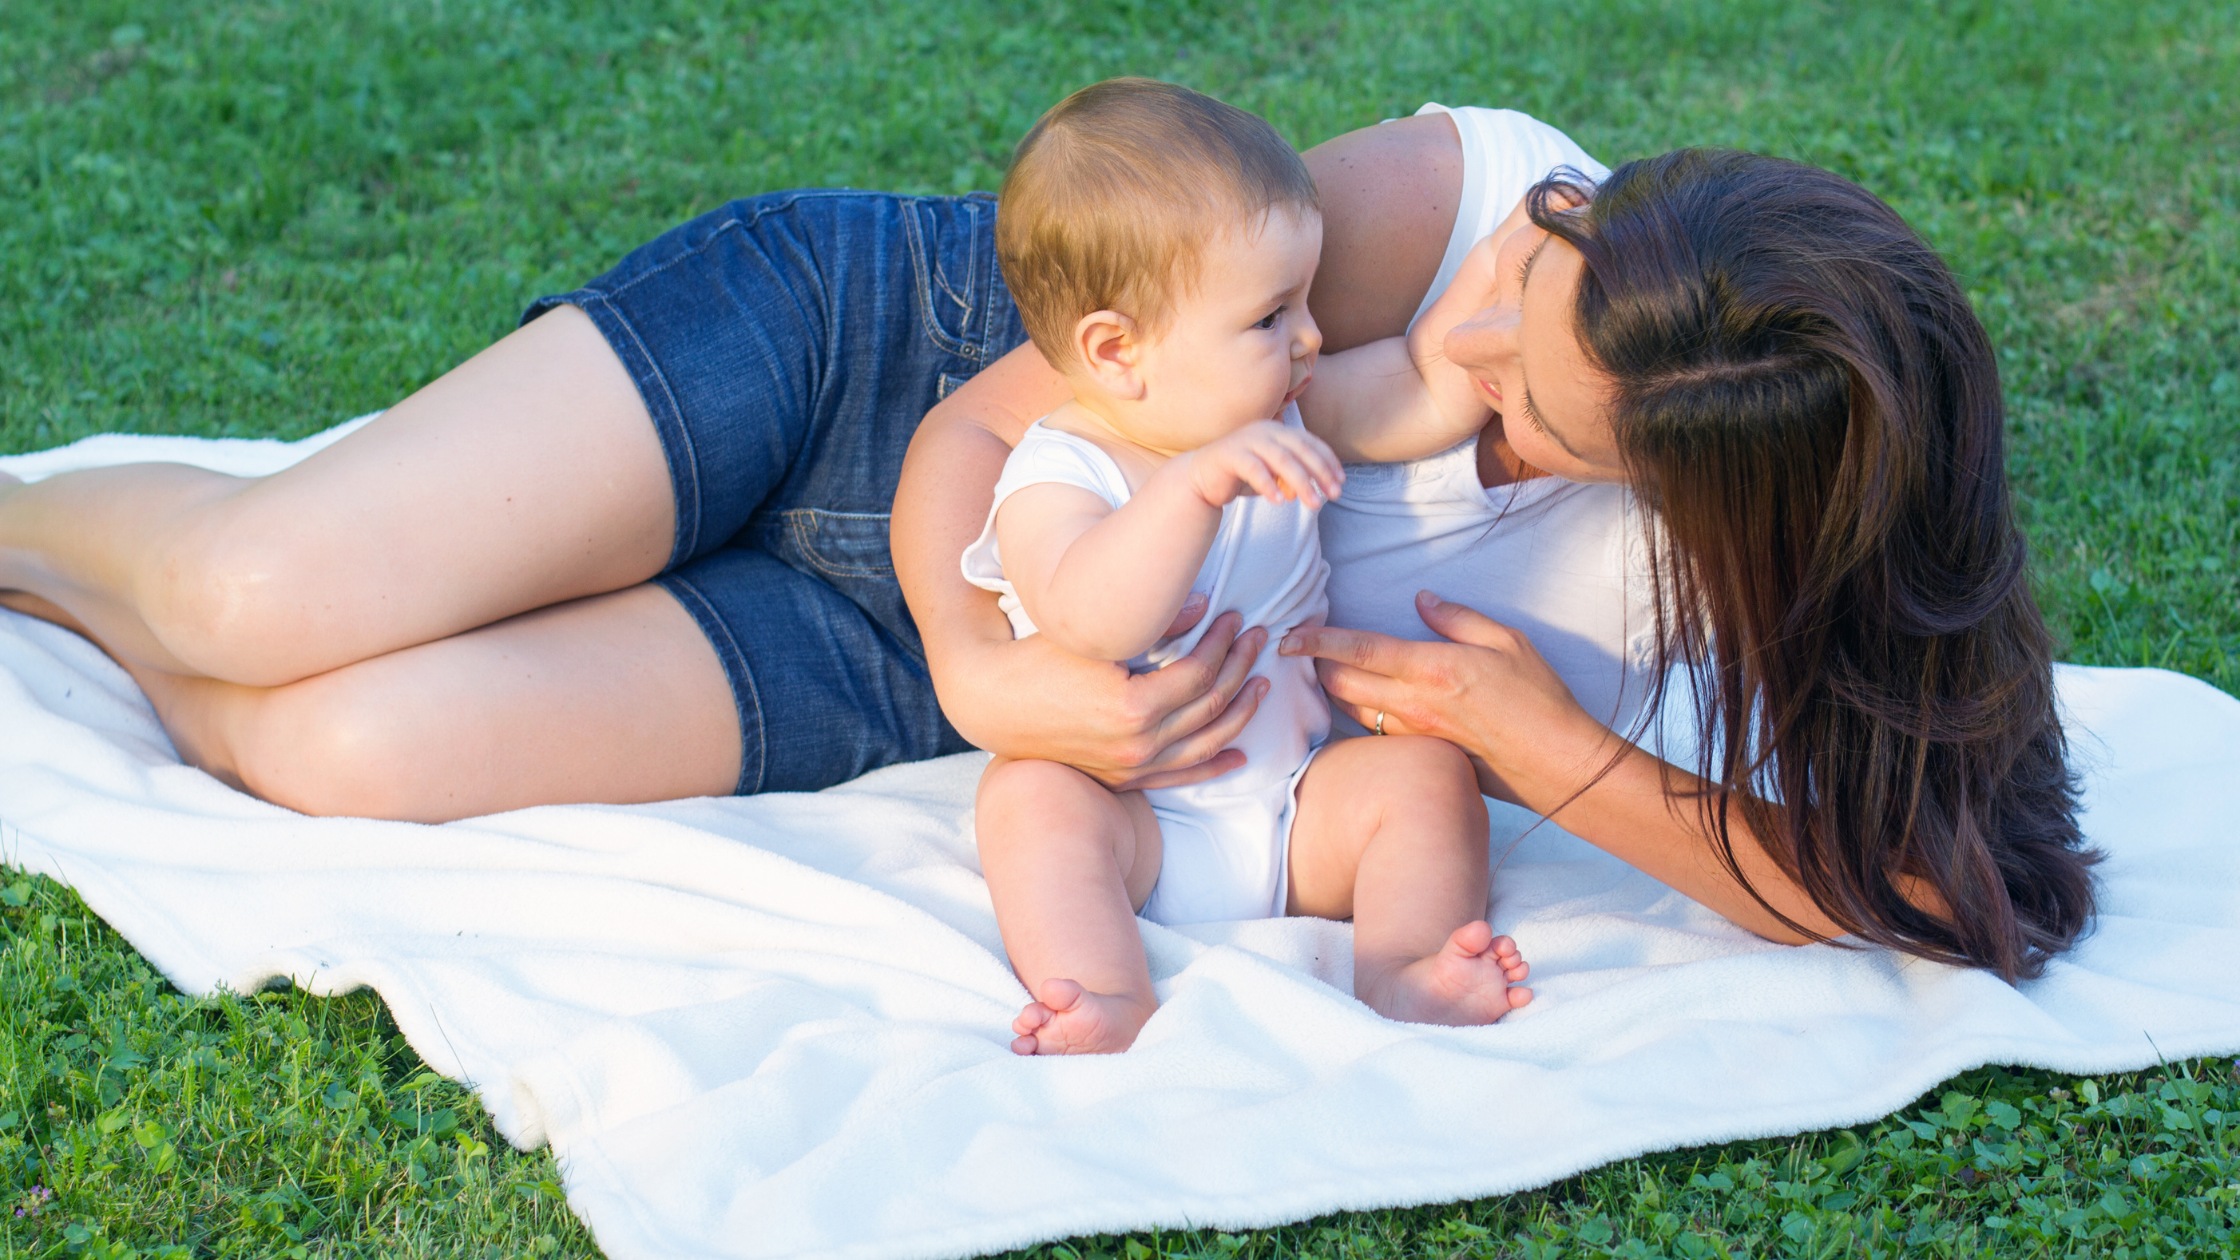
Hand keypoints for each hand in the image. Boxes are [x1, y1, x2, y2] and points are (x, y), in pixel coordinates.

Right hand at [977, 607, 1272, 792]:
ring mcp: (1132, 767)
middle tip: (1258, 639)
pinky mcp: (1123, 778)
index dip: (1223, 642)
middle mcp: (1137, 744)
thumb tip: (1202, 605)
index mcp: (1131, 707)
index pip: (1199, 673)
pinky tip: (1239, 755)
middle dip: (1241, 668)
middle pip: (1210, 706)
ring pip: (1206, 744)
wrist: (993, 705)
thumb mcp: (1090, 636)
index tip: (1235, 617)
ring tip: (1261, 683)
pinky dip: (1214, 766)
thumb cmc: (1037, 659)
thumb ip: (1151, 622)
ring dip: (1240, 713)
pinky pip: (1181, 776)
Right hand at [1182, 420, 1343, 509]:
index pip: (1311, 443)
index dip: (1328, 462)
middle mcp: (1265, 430)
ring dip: (1301, 483)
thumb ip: (1296, 476)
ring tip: (1314, 504)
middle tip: (1333, 495)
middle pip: (1300, 450)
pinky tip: (1280, 502)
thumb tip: (1323, 489)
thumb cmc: (1242, 476)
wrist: (1201, 478)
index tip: (1340, 482)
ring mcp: (1247, 440)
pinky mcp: (1230, 455)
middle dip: (1320, 473)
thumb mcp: (1274, 474)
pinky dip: (1269, 485)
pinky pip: (1254, 469)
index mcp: (1278, 430)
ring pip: (1282, 460)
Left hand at [1278, 590, 1612, 804]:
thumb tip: (1423, 600)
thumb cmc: (1539, 699)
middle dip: (1314, 664)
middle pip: (1341, 683)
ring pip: (1353, 710)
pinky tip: (1363, 702)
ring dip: (1334, 689)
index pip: (1358, 650)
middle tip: (1300, 647)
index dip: (1317, 641)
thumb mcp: (1506, 641)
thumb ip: (1458, 619)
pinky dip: (1360, 712)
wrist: (1556, 764)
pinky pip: (1377, 730)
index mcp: (1430, 669)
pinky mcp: (1421, 753)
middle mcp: (1413, 704)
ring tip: (1324, 670)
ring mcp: (1414, 733)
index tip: (1289, 634)